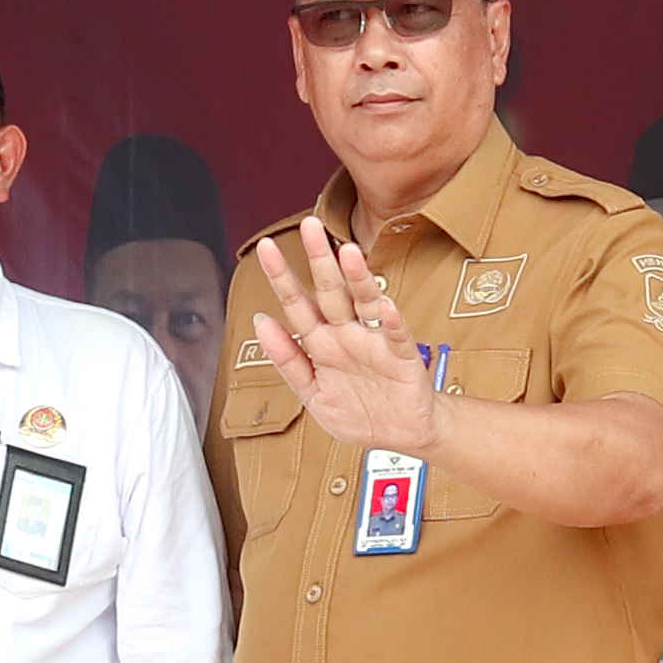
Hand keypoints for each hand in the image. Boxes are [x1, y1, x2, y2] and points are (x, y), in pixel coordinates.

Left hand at [244, 217, 442, 454]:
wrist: (399, 435)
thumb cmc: (356, 412)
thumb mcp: (312, 393)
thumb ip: (287, 360)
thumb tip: (259, 320)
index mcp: (321, 343)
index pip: (297, 304)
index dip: (282, 277)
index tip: (265, 248)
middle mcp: (347, 335)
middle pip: (330, 291)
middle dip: (319, 260)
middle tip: (310, 226)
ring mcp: (375, 343)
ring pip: (365, 303)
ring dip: (358, 279)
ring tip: (349, 253)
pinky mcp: (402, 358)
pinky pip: (396, 337)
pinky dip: (392, 323)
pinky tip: (387, 309)